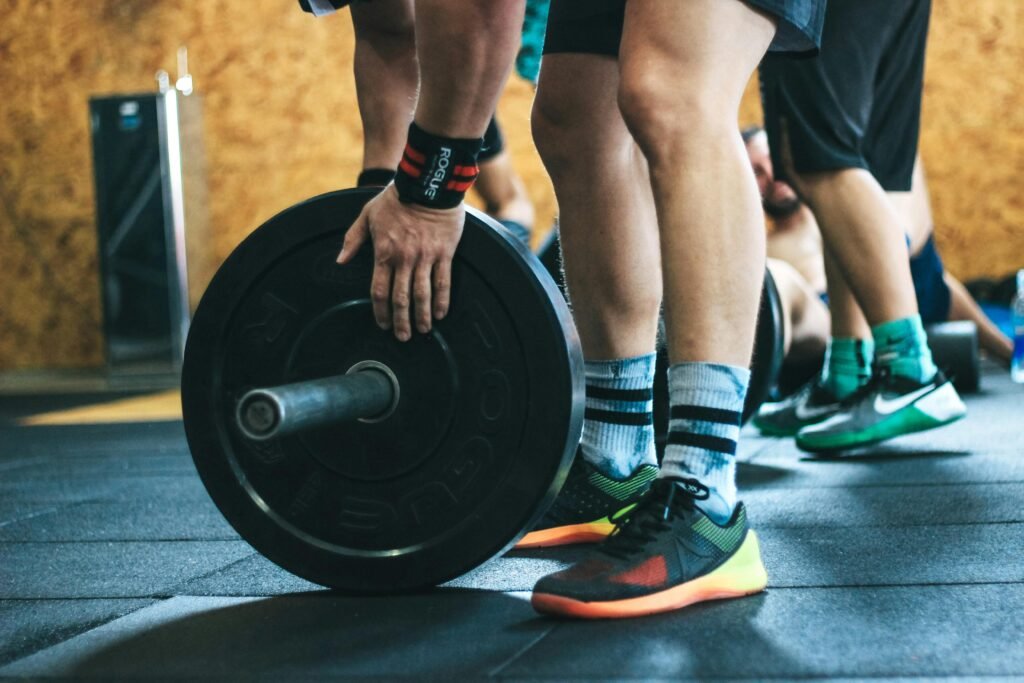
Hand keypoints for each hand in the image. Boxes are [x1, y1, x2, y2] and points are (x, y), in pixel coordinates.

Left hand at [337, 185, 463, 340]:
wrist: (426, 184)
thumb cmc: (395, 198)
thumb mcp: (367, 215)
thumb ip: (353, 239)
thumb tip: (340, 261)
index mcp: (383, 252)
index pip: (379, 290)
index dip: (380, 311)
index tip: (382, 324)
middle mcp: (404, 259)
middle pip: (401, 299)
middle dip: (401, 321)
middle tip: (403, 337)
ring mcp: (425, 257)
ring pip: (422, 294)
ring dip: (422, 316)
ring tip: (423, 331)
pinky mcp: (444, 253)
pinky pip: (442, 281)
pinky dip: (442, 300)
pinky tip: (441, 313)